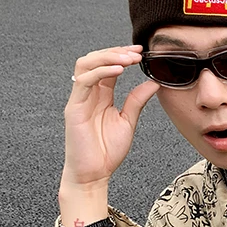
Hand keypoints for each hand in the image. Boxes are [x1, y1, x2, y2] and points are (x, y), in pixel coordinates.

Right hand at [61, 46, 158, 189]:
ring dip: (107, 57)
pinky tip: (118, 71)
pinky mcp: (73, 108)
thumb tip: (153, 82)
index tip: (141, 52)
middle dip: (116, 52)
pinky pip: (83, 82)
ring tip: (128, 60)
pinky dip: (100, 72)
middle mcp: (88, 94)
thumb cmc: (107, 152)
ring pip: (85, 64)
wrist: (94, 175)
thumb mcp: (128, 121)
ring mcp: (79, 99)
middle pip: (95, 59)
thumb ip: (137, 100)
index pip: (108, 66)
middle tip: (136, 53)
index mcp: (100, 95)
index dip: (122, 55)